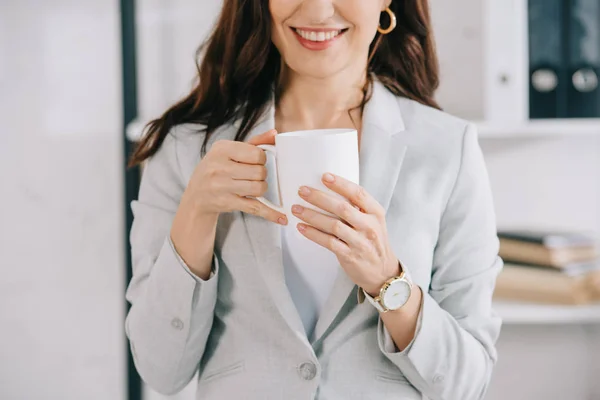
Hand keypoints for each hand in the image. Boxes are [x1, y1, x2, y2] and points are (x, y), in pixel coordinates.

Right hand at [184, 129, 286, 224]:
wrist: (197, 196)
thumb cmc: (216, 169)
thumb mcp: (229, 151)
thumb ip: (254, 142)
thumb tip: (275, 134)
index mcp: (221, 149)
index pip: (257, 153)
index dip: (261, 159)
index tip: (255, 162)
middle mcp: (219, 167)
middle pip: (260, 172)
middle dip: (262, 175)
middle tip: (253, 176)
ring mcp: (222, 186)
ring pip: (259, 188)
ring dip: (261, 188)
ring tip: (253, 186)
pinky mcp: (227, 203)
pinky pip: (255, 208)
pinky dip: (270, 213)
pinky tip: (281, 218)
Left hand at [292, 173, 399, 294]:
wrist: (383, 272)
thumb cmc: (373, 242)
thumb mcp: (373, 221)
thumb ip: (358, 208)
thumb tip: (330, 190)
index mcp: (376, 213)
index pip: (358, 193)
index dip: (340, 184)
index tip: (324, 176)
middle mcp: (369, 226)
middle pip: (342, 207)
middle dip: (319, 197)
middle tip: (302, 191)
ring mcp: (360, 242)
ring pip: (333, 225)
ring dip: (312, 215)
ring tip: (296, 209)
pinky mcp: (350, 256)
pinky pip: (328, 242)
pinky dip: (313, 234)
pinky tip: (302, 227)